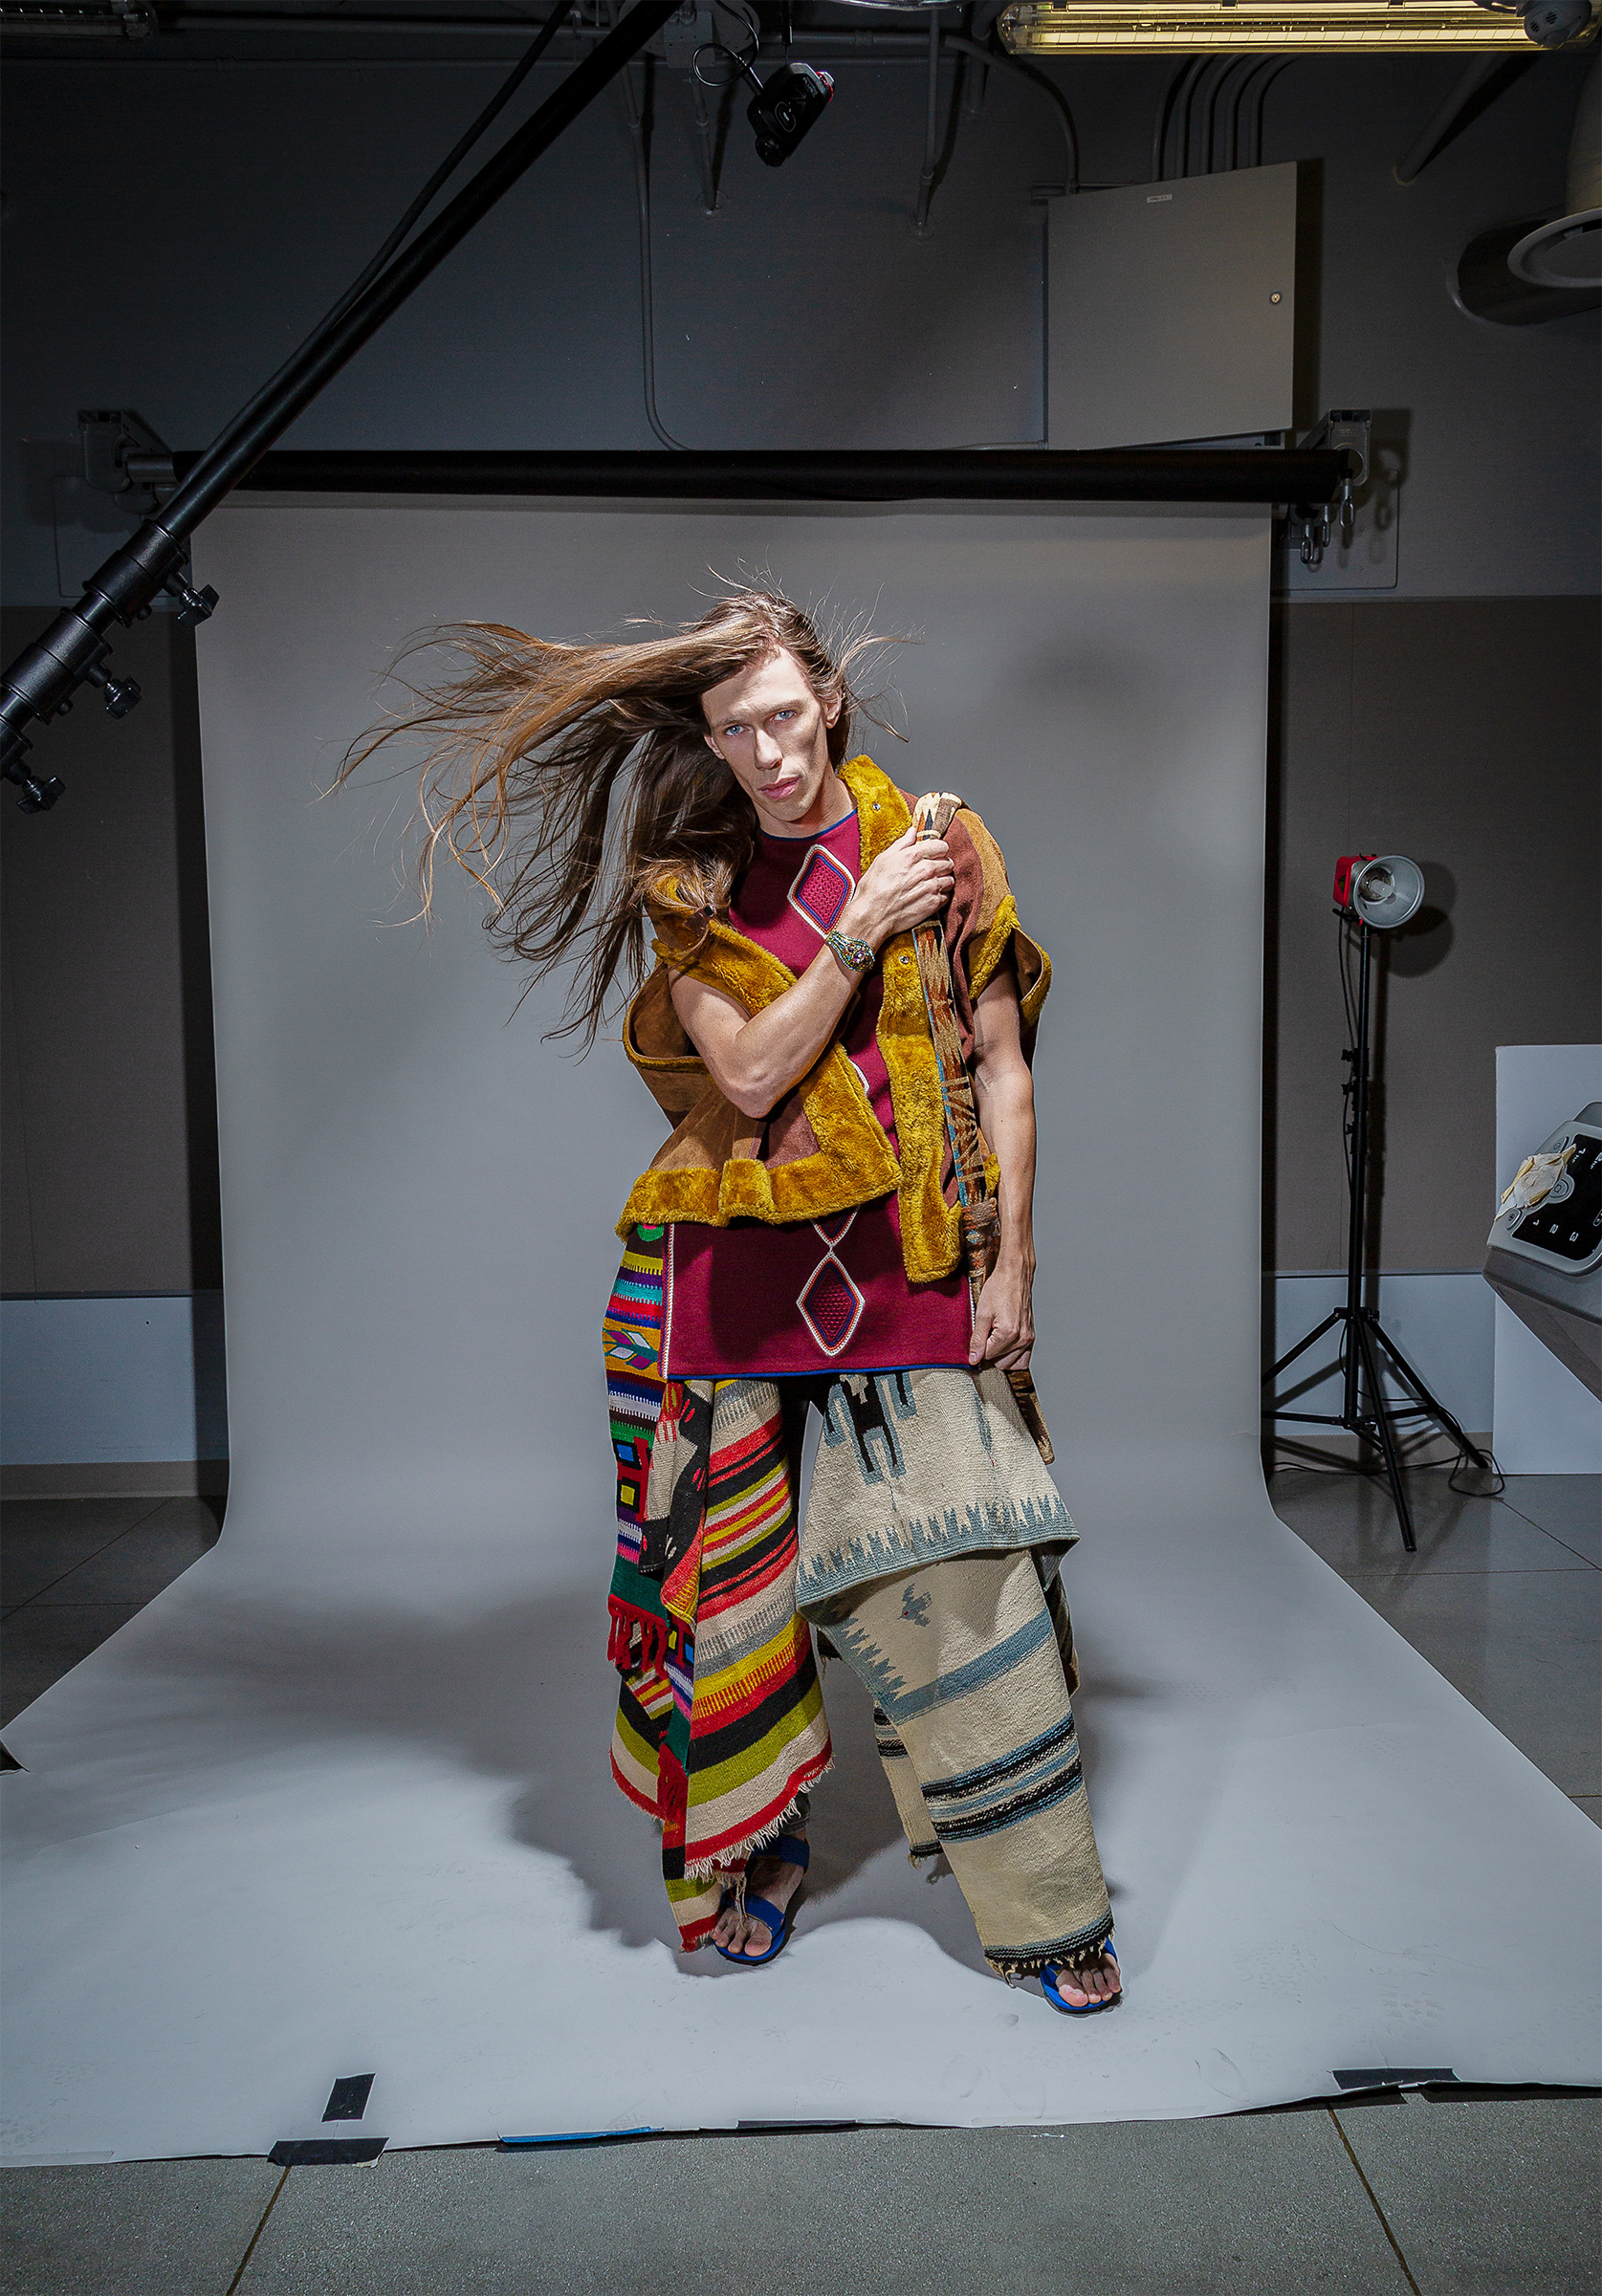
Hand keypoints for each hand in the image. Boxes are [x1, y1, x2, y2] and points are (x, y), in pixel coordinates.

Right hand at [839, 826, 954, 951]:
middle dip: (941, 865)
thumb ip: (902, 844)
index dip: (938, 850)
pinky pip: (946, 896)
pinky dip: (940, 896)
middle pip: (948, 862)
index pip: (942, 846)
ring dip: (943, 881)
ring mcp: (932, 887)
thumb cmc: (873, 887)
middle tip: (931, 871)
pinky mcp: (934, 903)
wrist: (872, 915)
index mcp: (914, 855)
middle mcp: (926, 869)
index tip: (933, 854)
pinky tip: (928, 897)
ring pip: (950, 880)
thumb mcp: (883, 859)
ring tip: (930, 885)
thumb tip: (912, 832)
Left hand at [969, 1258, 1034, 1370]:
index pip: (988, 1356)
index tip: (979, 1333)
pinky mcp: (1031, 1335)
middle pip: (1000, 1362)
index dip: (979, 1347)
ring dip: (1001, 1355)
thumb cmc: (999, 1289)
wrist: (1014, 1275)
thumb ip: (977, 1339)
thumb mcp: (982, 1314)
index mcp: (1008, 1333)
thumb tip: (974, 1359)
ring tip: (996, 1337)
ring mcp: (1028, 1338)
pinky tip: (1005, 1345)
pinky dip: (1013, 1356)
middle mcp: (1022, 1338)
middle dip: (991, 1352)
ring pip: (1011, 1363)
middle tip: (987, 1334)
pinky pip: (1024, 1358)